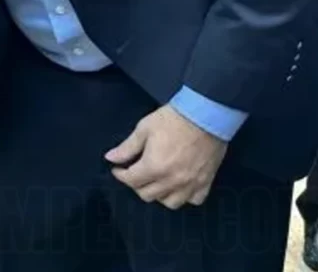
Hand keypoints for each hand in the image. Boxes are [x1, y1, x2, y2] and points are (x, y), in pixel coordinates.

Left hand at [104, 104, 227, 209]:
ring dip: (159, 194)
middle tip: (135, 173)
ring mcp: (191, 183)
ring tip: (155, 181)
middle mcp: (172, 180)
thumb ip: (127, 147)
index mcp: (154, 166)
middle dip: (136, 185)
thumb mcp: (144, 128)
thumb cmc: (173, 119)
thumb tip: (110, 158)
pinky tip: (179, 186)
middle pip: (148, 195)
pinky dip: (185, 196)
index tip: (118, 168)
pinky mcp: (206, 181)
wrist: (206, 114)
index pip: (131, 181)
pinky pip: (194, 200)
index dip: (120, 175)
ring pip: (170, 203)